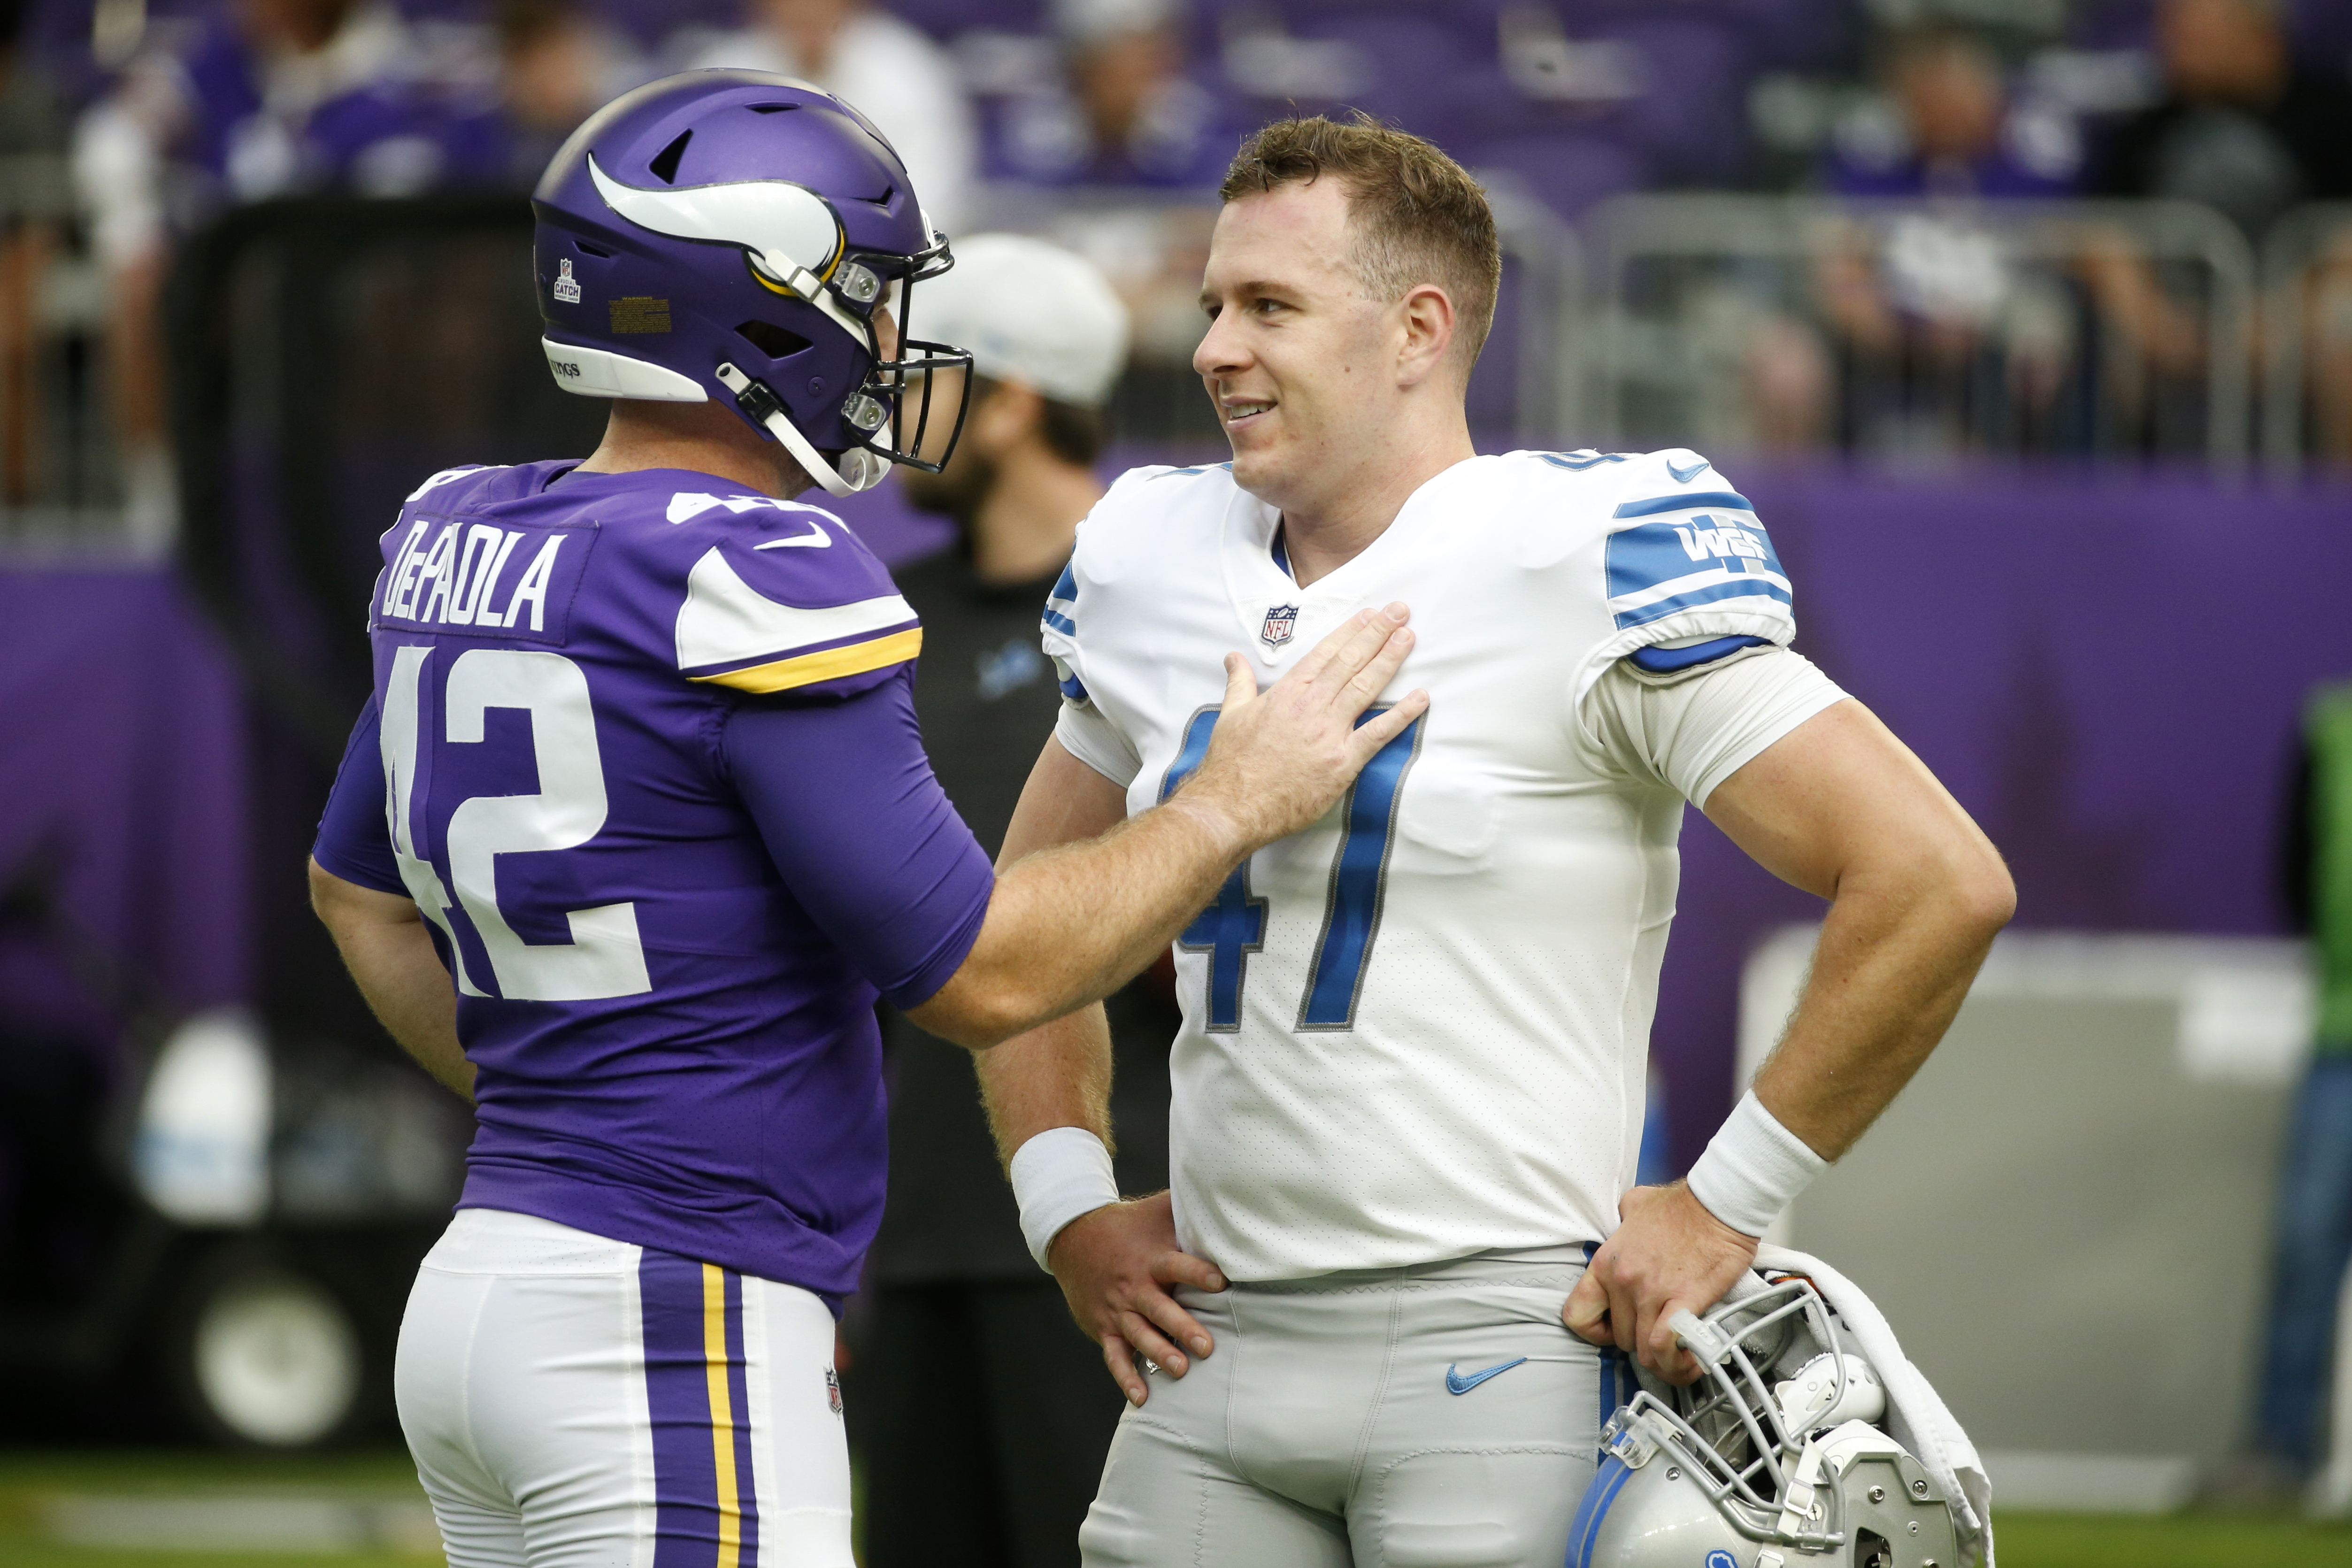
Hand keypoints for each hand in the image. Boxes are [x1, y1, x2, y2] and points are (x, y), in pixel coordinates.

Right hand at [1046, 1190, 1226, 1406]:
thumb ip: (1186, 1207)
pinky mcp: (1104, 1327)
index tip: (1220, 1282)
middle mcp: (1134, 1286)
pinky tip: (1143, 1397)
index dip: (1198, 1273)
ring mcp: (1117, 1310)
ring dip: (1159, 1353)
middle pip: (1160, 1309)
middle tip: (1207, 1346)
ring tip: (1180, 1369)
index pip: (1177, 1265)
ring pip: (1139, 1335)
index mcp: (1151, 1258)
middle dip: (1183, 1327)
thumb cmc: (1126, 1225)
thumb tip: (1223, 1194)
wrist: (1072, 1238)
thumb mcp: (1154, 1211)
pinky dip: (1127, 1377)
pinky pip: (1115, 1356)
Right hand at [1175, 605, 1427, 851]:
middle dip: (1377, 633)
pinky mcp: (1342, 761)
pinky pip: (1378, 733)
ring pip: (1365, 687)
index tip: (1370, 615)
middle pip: (1350, 662)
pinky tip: (1421, 697)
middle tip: (1400, 612)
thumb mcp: (1230, 715)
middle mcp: (1311, 706)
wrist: (1233, 805)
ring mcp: (1329, 732)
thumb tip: (1234, 658)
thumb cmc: (1230, 764)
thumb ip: (1239, 683)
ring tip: (1408, 637)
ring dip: (1390, 659)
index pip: (1325, 653)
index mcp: (1286, 693)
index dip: (1350, 631)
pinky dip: (1402, 715)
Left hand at [1562, 1182, 1757, 1383]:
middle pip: (1620, 1338)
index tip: (1614, 1329)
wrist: (1717, 1204)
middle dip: (1640, 1341)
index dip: (1596, 1331)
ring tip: (1678, 1356)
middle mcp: (1624, 1281)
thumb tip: (1623, 1225)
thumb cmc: (1681, 1205)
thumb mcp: (1634, 1206)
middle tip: (1659, 1334)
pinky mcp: (1684, 1300)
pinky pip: (1666, 1345)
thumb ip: (1621, 1223)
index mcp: (1607, 1262)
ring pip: (1645, 1350)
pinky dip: (1677, 1362)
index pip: (1577, 1315)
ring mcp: (1652, 1292)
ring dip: (1662, 1358)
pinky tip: (1689, 1360)